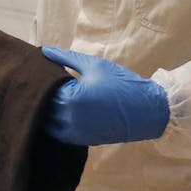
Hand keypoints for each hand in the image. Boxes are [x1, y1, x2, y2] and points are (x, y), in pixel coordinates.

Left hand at [40, 45, 169, 145]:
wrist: (147, 110)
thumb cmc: (121, 83)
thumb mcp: (94, 65)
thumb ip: (66, 57)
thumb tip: (44, 50)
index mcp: (71, 97)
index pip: (45, 88)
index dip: (44, 79)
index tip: (46, 71)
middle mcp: (69, 117)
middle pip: (44, 105)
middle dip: (44, 94)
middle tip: (48, 83)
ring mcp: (75, 132)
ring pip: (48, 121)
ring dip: (47, 110)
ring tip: (54, 97)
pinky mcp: (81, 140)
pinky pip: (58, 134)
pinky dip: (55, 124)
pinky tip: (59, 112)